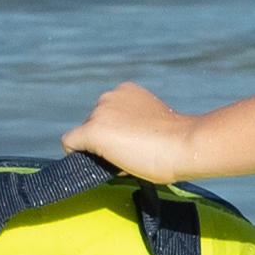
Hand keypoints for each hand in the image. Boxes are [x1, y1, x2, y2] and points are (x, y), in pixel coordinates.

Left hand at [62, 83, 205, 177]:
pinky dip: (78, 155)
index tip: (137, 144)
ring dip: (97, 149)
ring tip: (124, 159)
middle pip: (94, 125)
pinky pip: (70, 144)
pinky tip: (97, 162)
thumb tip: (119, 149)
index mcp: (126, 91)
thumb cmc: (177, 141)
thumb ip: (133, 127)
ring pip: (84, 136)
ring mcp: (99, 113)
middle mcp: (109, 97)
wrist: (184, 145)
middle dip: (107, 141)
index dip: (119, 134)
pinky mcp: (92, 131)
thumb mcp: (153, 124)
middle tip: (131, 155)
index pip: (109, 116)